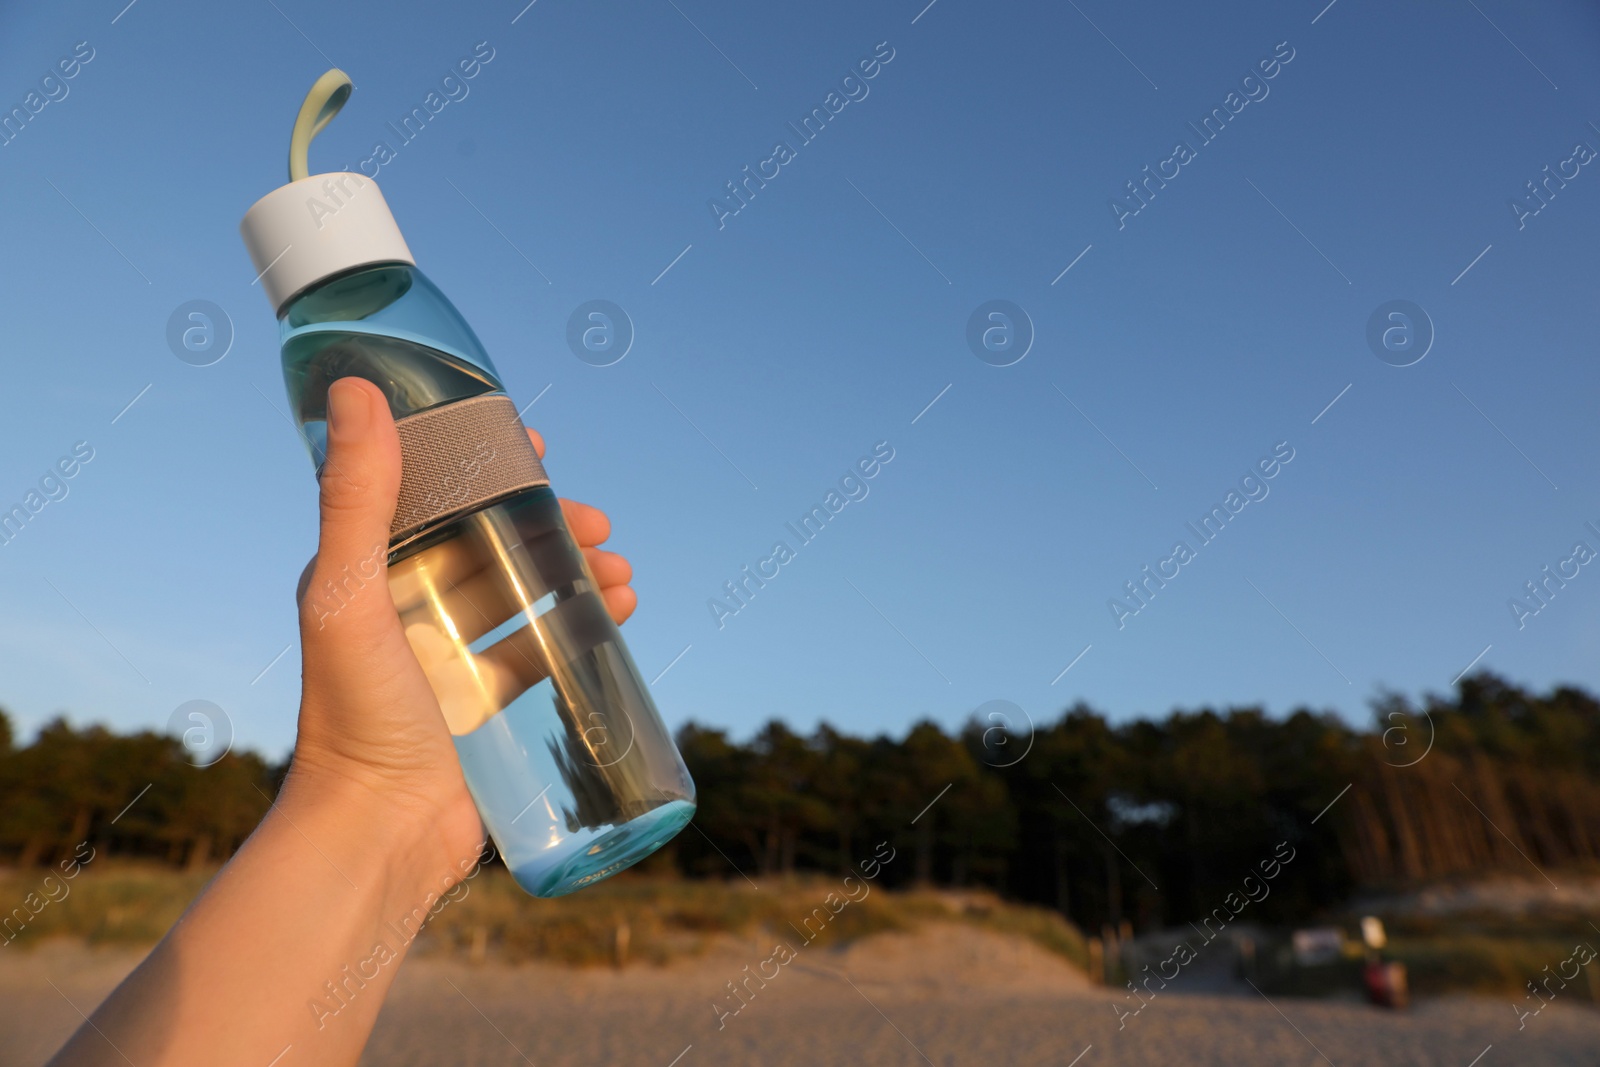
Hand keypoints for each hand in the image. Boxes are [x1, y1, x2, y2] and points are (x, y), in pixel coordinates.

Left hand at [286, 378, 635, 879]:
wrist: (377, 838)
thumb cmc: (353, 717)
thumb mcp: (350, 594)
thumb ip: (356, 496)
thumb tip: (355, 387)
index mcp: (366, 576)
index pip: (431, 497)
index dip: (482, 465)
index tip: (536, 446)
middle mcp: (405, 611)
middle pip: (490, 544)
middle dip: (549, 524)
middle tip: (598, 522)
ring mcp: (448, 660)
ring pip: (524, 593)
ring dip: (575, 572)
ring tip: (622, 569)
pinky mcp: (486, 705)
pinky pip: (541, 649)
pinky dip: (581, 624)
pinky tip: (620, 610)